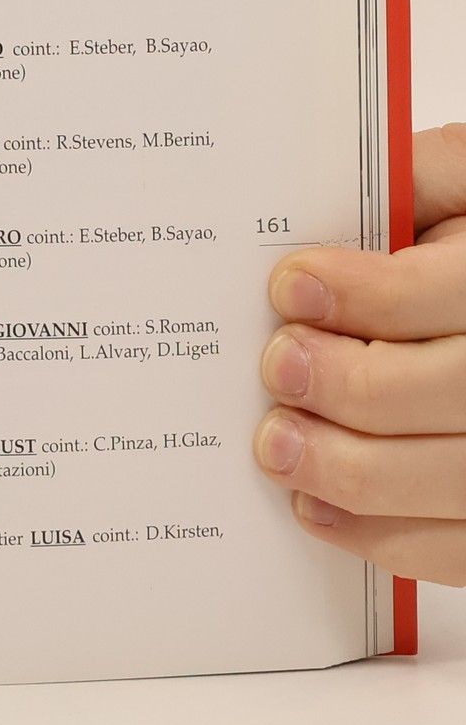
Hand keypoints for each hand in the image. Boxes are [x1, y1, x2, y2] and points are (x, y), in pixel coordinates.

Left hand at [256, 124, 465, 583]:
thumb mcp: (462, 187)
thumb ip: (412, 178)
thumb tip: (318, 192)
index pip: (453, 291)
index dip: (367, 294)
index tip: (291, 287)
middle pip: (456, 391)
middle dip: (351, 385)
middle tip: (278, 366)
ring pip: (455, 479)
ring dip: (351, 470)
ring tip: (276, 442)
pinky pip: (457, 546)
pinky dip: (378, 536)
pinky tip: (313, 501)